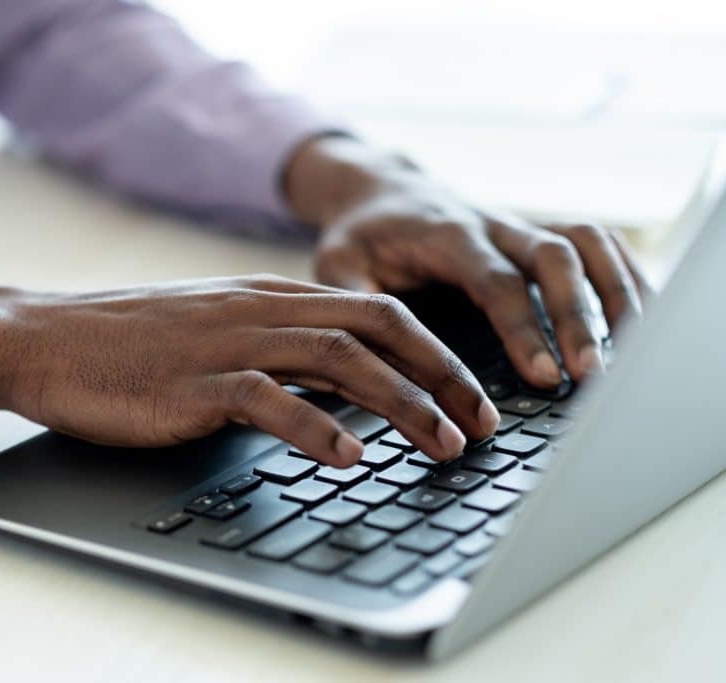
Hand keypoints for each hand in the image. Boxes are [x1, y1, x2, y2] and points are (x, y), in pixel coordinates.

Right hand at [0, 278, 499, 464]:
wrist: (50, 338)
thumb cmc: (133, 344)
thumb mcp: (219, 331)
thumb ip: (281, 351)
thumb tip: (347, 391)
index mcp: (272, 296)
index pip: (379, 311)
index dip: (438, 353)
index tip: (474, 396)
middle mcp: (261, 310)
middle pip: (378, 329)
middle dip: (444, 375)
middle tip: (484, 423)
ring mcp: (229, 342)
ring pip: (340, 360)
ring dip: (403, 403)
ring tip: (444, 444)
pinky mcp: (194, 382)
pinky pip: (271, 399)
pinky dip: (319, 427)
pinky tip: (351, 456)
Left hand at [285, 136, 653, 386]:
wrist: (381, 189)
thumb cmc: (360, 234)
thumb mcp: (337, 262)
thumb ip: (352, 297)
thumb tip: (369, 351)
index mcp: (447, 233)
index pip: (495, 280)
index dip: (522, 326)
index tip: (543, 374)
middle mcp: (494, 224)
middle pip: (555, 258)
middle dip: (579, 316)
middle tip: (591, 375)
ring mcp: (521, 225)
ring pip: (587, 244)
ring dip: (616, 293)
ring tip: (632, 354)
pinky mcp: (536, 232)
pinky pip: (596, 243)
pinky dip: (624, 275)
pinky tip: (640, 319)